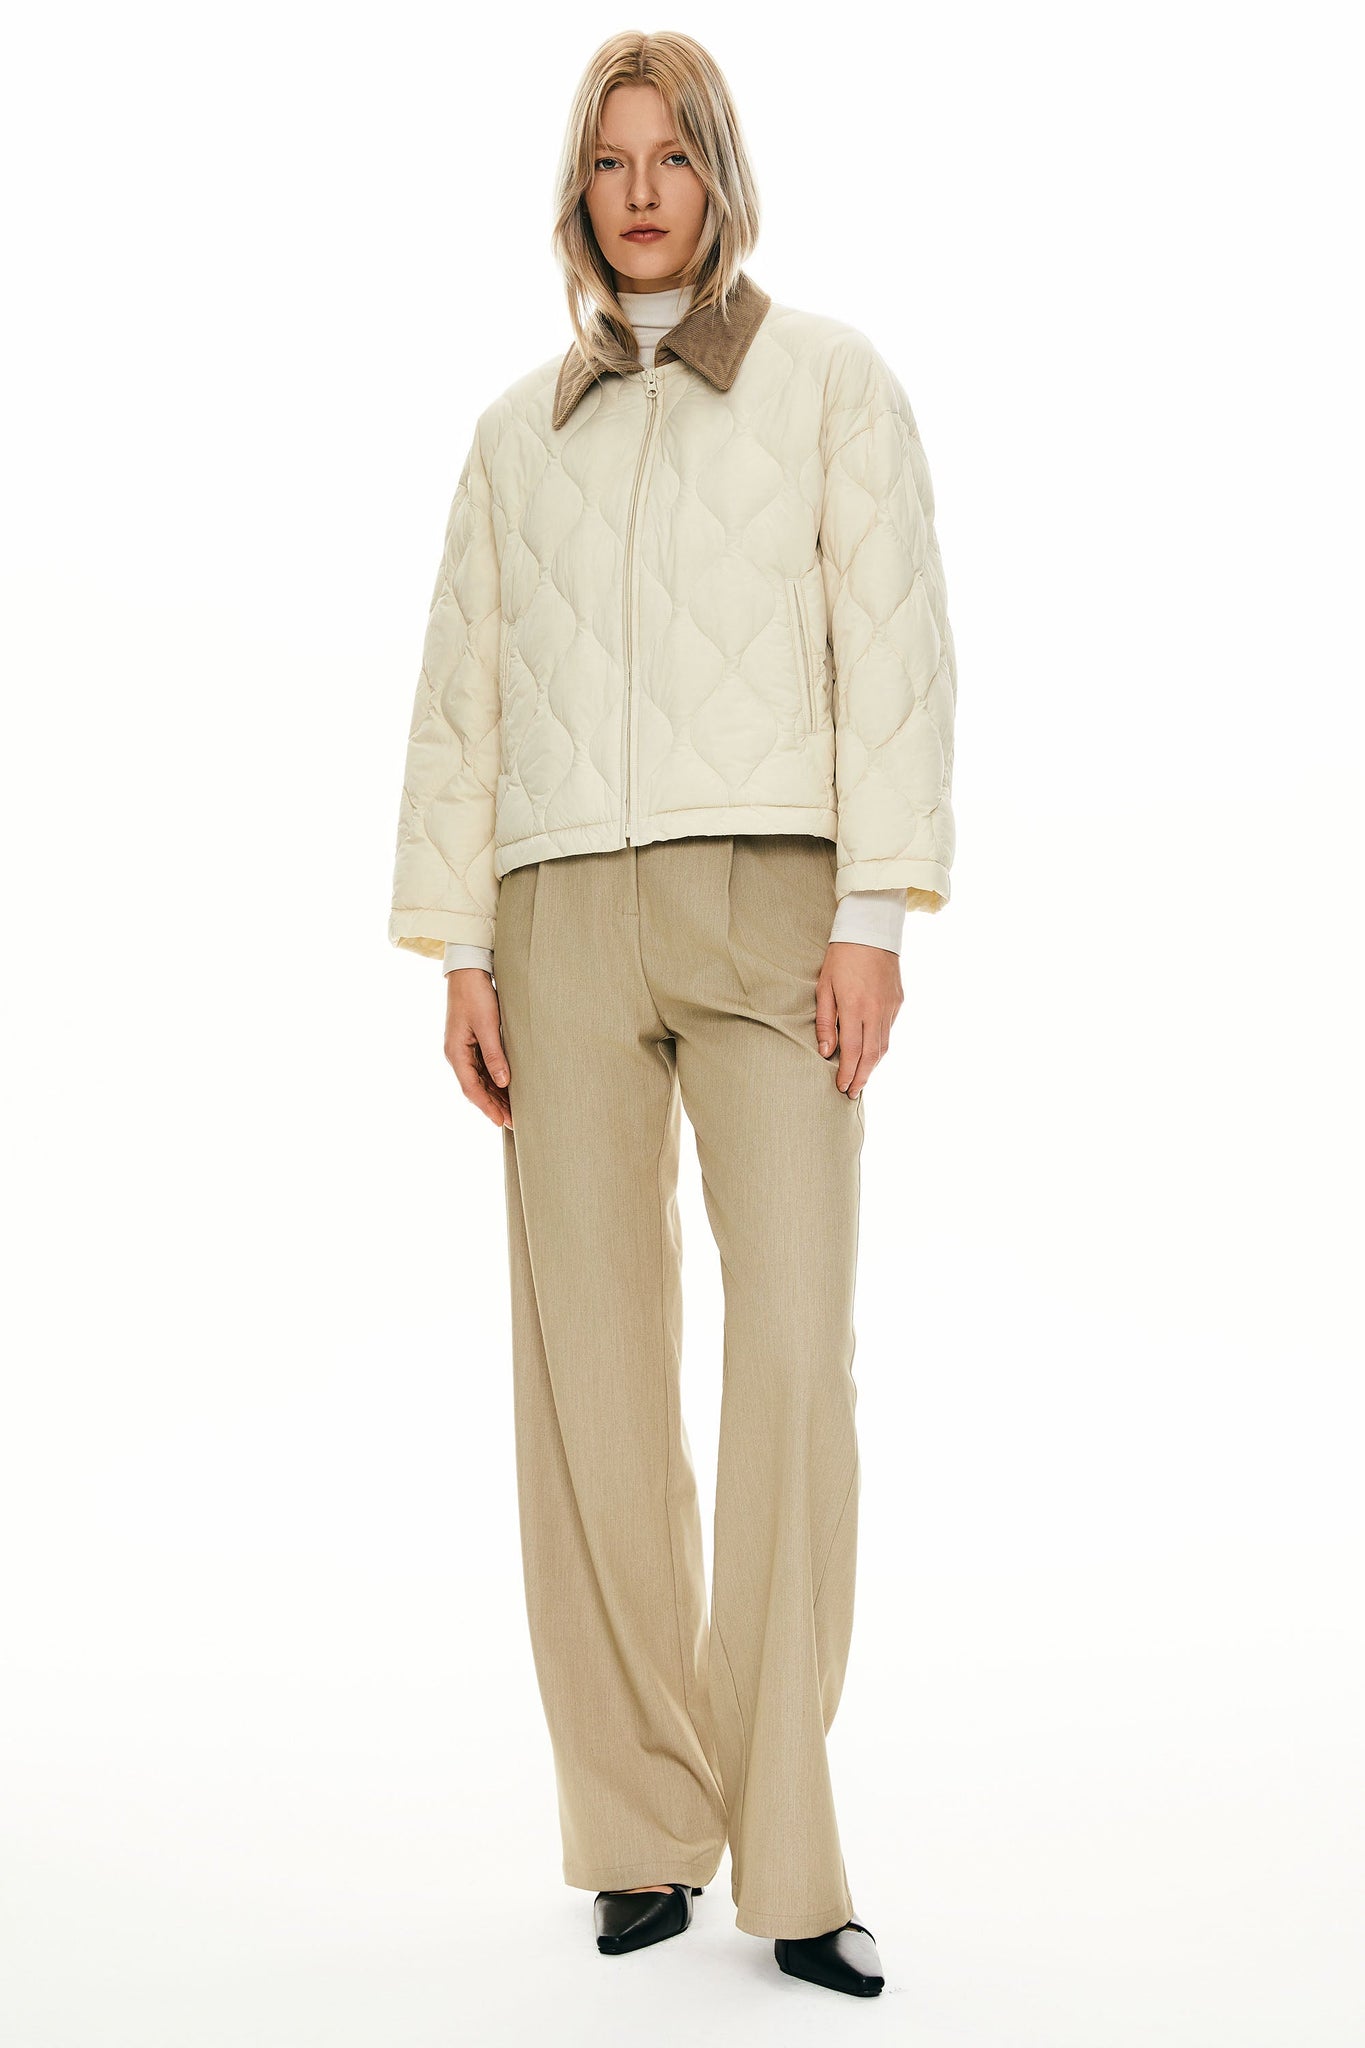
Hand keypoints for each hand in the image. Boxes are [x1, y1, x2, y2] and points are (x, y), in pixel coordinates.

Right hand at [445, 969, 512, 1127]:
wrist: (468, 972)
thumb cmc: (476, 995)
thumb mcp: (487, 1025)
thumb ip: (494, 1054)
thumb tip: (503, 1082)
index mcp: (456, 1052)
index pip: (471, 1088)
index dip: (486, 1107)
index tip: (501, 1121)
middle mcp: (457, 1054)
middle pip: (475, 1088)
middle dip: (493, 1105)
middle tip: (513, 1122)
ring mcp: (463, 1049)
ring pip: (479, 1080)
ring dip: (495, 1095)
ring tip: (513, 1110)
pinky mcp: (471, 1043)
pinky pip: (482, 1068)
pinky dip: (494, 1080)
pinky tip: (507, 1088)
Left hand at [816, 943, 902, 1098]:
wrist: (871, 930)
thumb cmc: (841, 957)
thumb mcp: (824, 987)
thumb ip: (825, 1021)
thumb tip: (826, 1052)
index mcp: (855, 1007)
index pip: (852, 1051)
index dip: (847, 1073)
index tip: (841, 1087)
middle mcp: (876, 1010)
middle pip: (871, 1055)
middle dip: (862, 1078)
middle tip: (852, 1093)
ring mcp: (890, 1006)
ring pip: (884, 1046)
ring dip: (873, 1066)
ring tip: (861, 1078)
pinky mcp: (899, 1001)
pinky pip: (889, 1030)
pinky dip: (880, 1046)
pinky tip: (870, 1052)